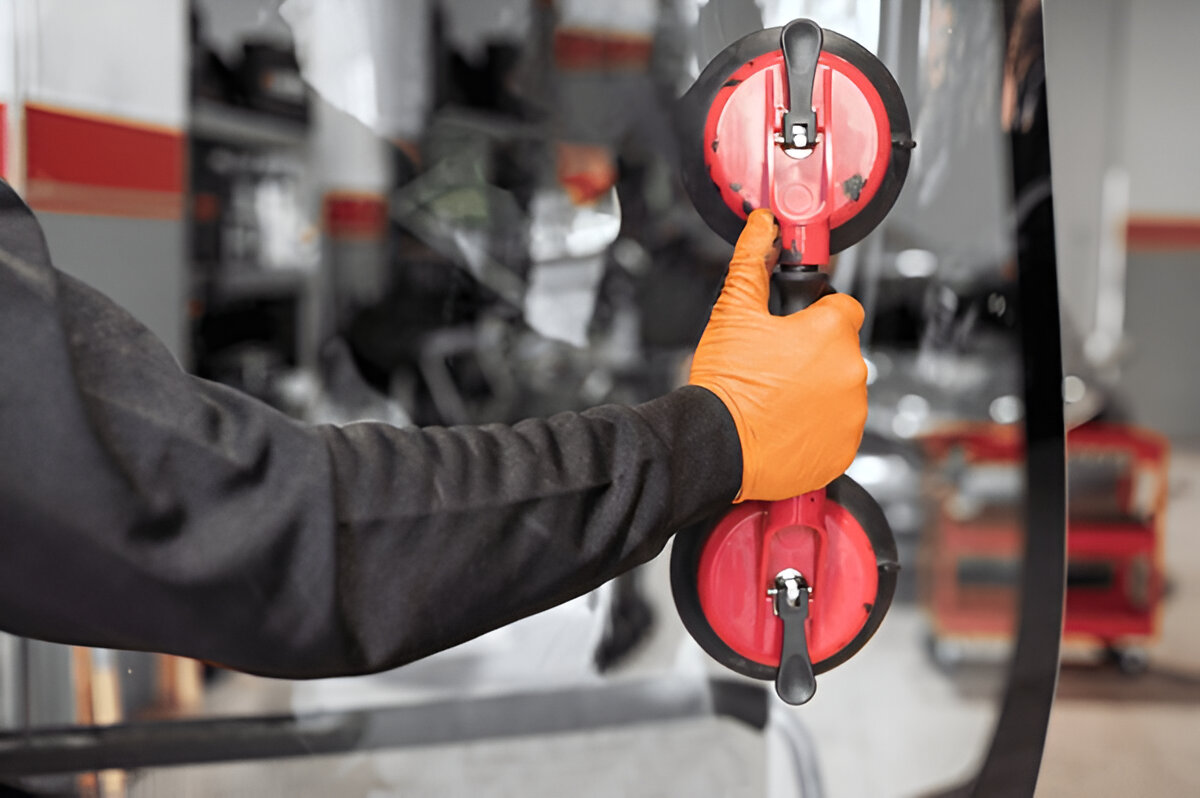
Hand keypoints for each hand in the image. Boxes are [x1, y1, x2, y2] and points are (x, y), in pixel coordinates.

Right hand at [688, 209, 867, 501]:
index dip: (815, 314)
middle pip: (840, 351)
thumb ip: (752, 263)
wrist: (715, 446)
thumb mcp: (733, 313)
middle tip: (775, 368)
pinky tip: (785, 426)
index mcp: (832, 332)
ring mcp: (851, 414)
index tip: (794, 329)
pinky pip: (837, 430)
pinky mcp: (844, 448)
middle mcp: (852, 372)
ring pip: (840, 391)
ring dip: (817, 392)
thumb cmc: (725, 384)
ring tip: (776, 400)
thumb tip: (762, 227)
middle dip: (813, 356)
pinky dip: (817, 428)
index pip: (843, 307)